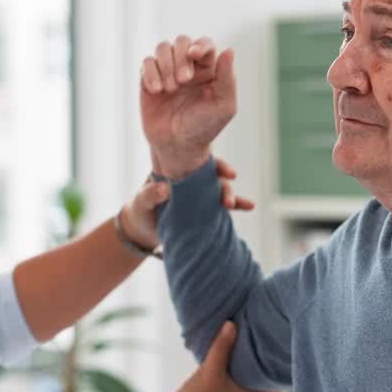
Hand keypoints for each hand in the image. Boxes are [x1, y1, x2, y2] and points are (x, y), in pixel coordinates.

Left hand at [118, 157, 255, 249]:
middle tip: (228, 196)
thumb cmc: (140, 210)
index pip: (199, 162)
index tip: (228, 172)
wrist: (142, 229)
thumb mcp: (140, 202)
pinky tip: (251, 206)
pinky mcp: (204, 209)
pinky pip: (222, 207)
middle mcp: (192, 179)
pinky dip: (237, 206)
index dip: (215, 164)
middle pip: (214, 176)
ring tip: (246, 204)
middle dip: (225, 183)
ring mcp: (200, 194)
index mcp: (178, 170)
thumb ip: (149, 195)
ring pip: (221, 190)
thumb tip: (166, 189)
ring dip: (233, 196)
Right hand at [140, 35, 237, 178]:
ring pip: (163, 48)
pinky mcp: (149, 80)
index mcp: (208, 69)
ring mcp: (167, 71)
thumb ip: (228, 79)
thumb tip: (229, 50)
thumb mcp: (223, 106)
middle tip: (183, 81)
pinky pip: (146, 63)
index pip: (205, 44)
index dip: (200, 45)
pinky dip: (151, 73)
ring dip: (166, 65)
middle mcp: (188, 66)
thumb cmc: (204, 127)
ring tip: (170, 88)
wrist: (178, 146)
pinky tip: (157, 90)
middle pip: (182, 42)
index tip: (195, 55)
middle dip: (181, 58)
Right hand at [161, 322, 278, 391]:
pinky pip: (225, 379)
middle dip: (263, 368)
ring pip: (241, 380)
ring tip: (248, 345)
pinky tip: (221, 352)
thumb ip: (222, 347)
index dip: (280, 380)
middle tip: (267, 348)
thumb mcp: (211, 370)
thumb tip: (232, 323)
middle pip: (258, 384)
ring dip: (244, 366)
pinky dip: (227, 367)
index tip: (284, 361)